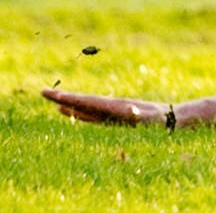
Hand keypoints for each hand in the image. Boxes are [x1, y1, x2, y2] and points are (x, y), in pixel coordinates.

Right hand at [43, 88, 175, 127]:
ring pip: (85, 108)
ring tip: (54, 104)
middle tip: (42, 92)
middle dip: (62, 99)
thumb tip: (130, 112)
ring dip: (69, 106)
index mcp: (113, 107)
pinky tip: (72, 113)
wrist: (173, 119)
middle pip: (82, 102)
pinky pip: (93, 115)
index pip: (85, 101)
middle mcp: (110, 107)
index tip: (50, 94)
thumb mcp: (150, 117)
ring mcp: (112, 112)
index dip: (67, 99)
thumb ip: (139, 115)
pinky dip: (80, 113)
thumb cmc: (161, 121)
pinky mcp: (116, 117)